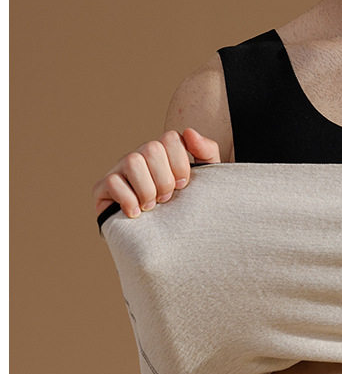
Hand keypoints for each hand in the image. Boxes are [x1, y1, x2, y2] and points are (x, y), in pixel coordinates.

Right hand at [93, 127, 220, 218]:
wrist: (164, 241)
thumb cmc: (184, 206)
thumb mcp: (204, 180)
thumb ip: (206, 152)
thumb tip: (189, 132)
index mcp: (162, 152)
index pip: (170, 138)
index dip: (180, 163)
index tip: (183, 185)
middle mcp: (139, 156)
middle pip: (152, 148)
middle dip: (165, 179)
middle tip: (167, 199)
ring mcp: (119, 170)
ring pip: (132, 161)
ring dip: (147, 189)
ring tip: (152, 207)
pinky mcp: (102, 188)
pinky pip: (112, 182)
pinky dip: (128, 200)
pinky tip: (136, 214)